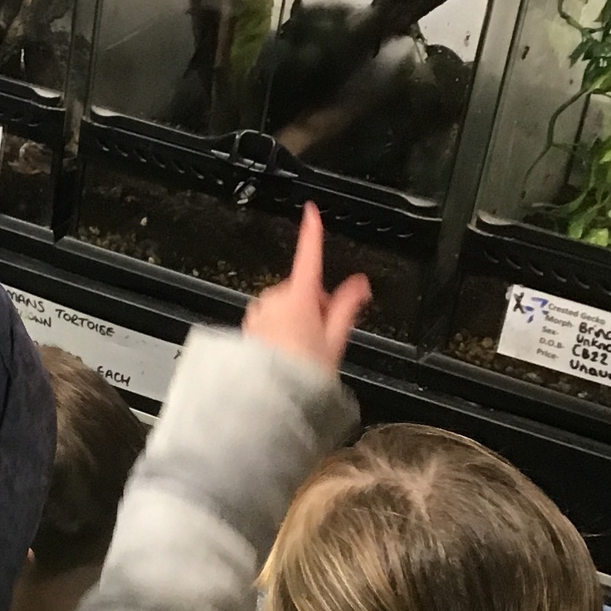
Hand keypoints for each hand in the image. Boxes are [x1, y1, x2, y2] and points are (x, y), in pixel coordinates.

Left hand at [243, 205, 369, 372]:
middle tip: (323, 338)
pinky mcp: (249, 327)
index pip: (309, 256)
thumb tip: (361, 285)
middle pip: (302, 291)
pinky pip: (269, 320)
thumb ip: (347, 307)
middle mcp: (275, 299)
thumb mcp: (335, 340)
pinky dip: (278, 331)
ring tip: (303, 352)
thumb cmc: (303, 374)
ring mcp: (259, 313)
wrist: (268, 399)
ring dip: (295, 320)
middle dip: (313, 307)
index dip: (311, 232)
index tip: (310, 211)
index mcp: (300, 297)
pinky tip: (284, 355)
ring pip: (284, 306)